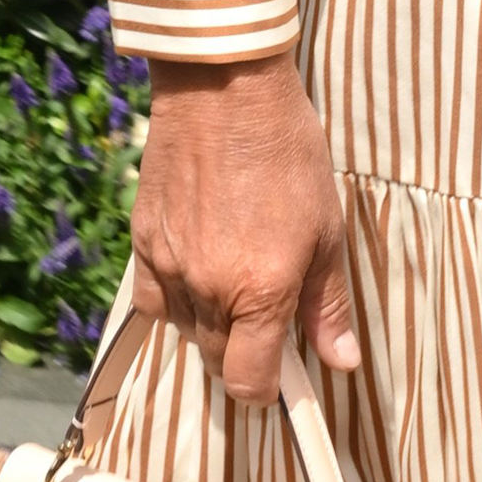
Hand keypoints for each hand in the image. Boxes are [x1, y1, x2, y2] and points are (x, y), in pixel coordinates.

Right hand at [132, 54, 360, 399]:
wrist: (225, 91)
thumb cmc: (288, 154)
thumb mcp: (326, 230)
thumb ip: (327, 304)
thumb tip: (339, 362)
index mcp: (261, 291)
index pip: (249, 381)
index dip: (266, 390)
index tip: (280, 376)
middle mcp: (208, 289)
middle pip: (216, 360)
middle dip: (243, 354)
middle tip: (267, 319)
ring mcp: (169, 267)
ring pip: (184, 332)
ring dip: (209, 326)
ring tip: (236, 284)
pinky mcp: (141, 243)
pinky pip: (152, 300)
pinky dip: (173, 300)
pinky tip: (197, 273)